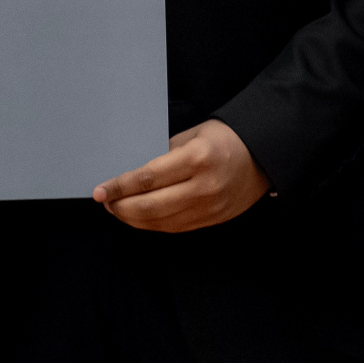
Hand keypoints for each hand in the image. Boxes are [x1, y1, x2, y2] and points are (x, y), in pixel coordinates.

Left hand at [93, 120, 269, 232]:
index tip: (100, 190)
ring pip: (160, 222)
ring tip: (117, 209)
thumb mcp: (194, 134)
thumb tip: (135, 171)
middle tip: (105, 201)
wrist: (263, 157)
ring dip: (133, 219)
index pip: (148, 178)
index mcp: (196, 159)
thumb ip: (165, 152)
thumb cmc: (226, 139)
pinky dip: (152, 225)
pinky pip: (175, 228)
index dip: (119, 187)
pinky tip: (139, 217)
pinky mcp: (211, 221)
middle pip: (150, 206)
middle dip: (121, 207)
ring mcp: (208, 208)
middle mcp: (202, 187)